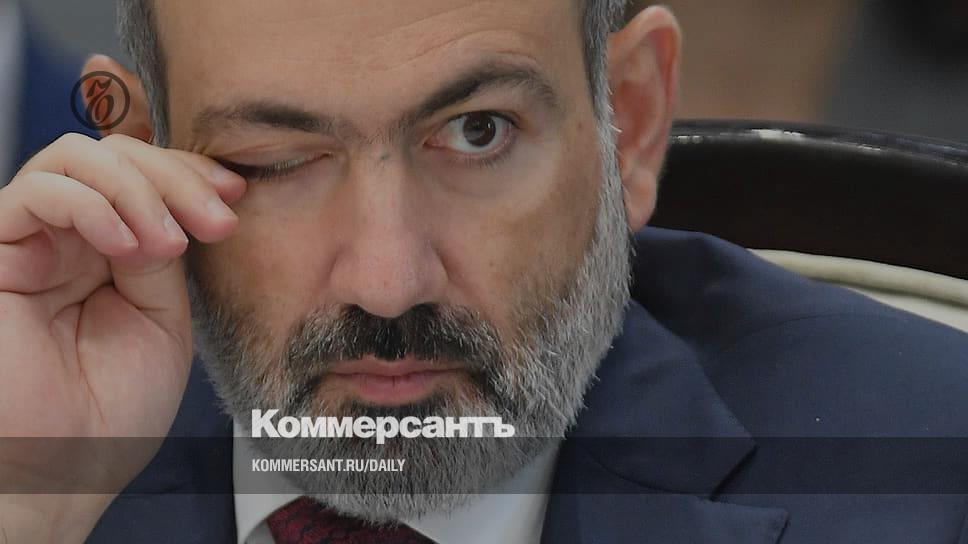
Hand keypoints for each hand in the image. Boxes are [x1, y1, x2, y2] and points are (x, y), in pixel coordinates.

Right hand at [0, 133, 244, 541]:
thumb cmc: (110, 411)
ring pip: (77, 157)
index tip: (235, 194)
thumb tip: (175, 207)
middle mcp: (70, 238)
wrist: (60, 468)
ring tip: (167, 244)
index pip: (148, 176)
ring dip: (138, 188)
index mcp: (114, 251)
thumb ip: (164, 260)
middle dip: (177, 177)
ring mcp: (32, 242)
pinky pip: (37, 192)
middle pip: (118, 154)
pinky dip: (92, 205)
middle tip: (216, 222)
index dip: (192, 173)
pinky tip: (124, 246)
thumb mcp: (162, 322)